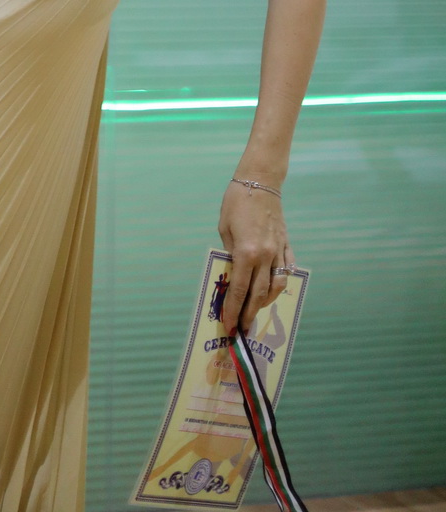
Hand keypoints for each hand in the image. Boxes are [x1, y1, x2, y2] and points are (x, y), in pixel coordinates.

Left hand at [218, 178, 294, 333]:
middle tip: (242, 329)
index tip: (228, 324)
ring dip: (266, 302)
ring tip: (255, 311)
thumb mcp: (224, 229)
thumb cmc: (236, 202)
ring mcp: (279, 252)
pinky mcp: (287, 245)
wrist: (260, 182)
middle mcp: (265, 257)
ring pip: (276, 287)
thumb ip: (229, 254)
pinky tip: (273, 290)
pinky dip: (280, 284)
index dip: (232, 309)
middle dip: (249, 314)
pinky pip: (286, 271)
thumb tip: (231, 274)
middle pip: (258, 294)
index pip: (238, 290)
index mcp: (245, 253)